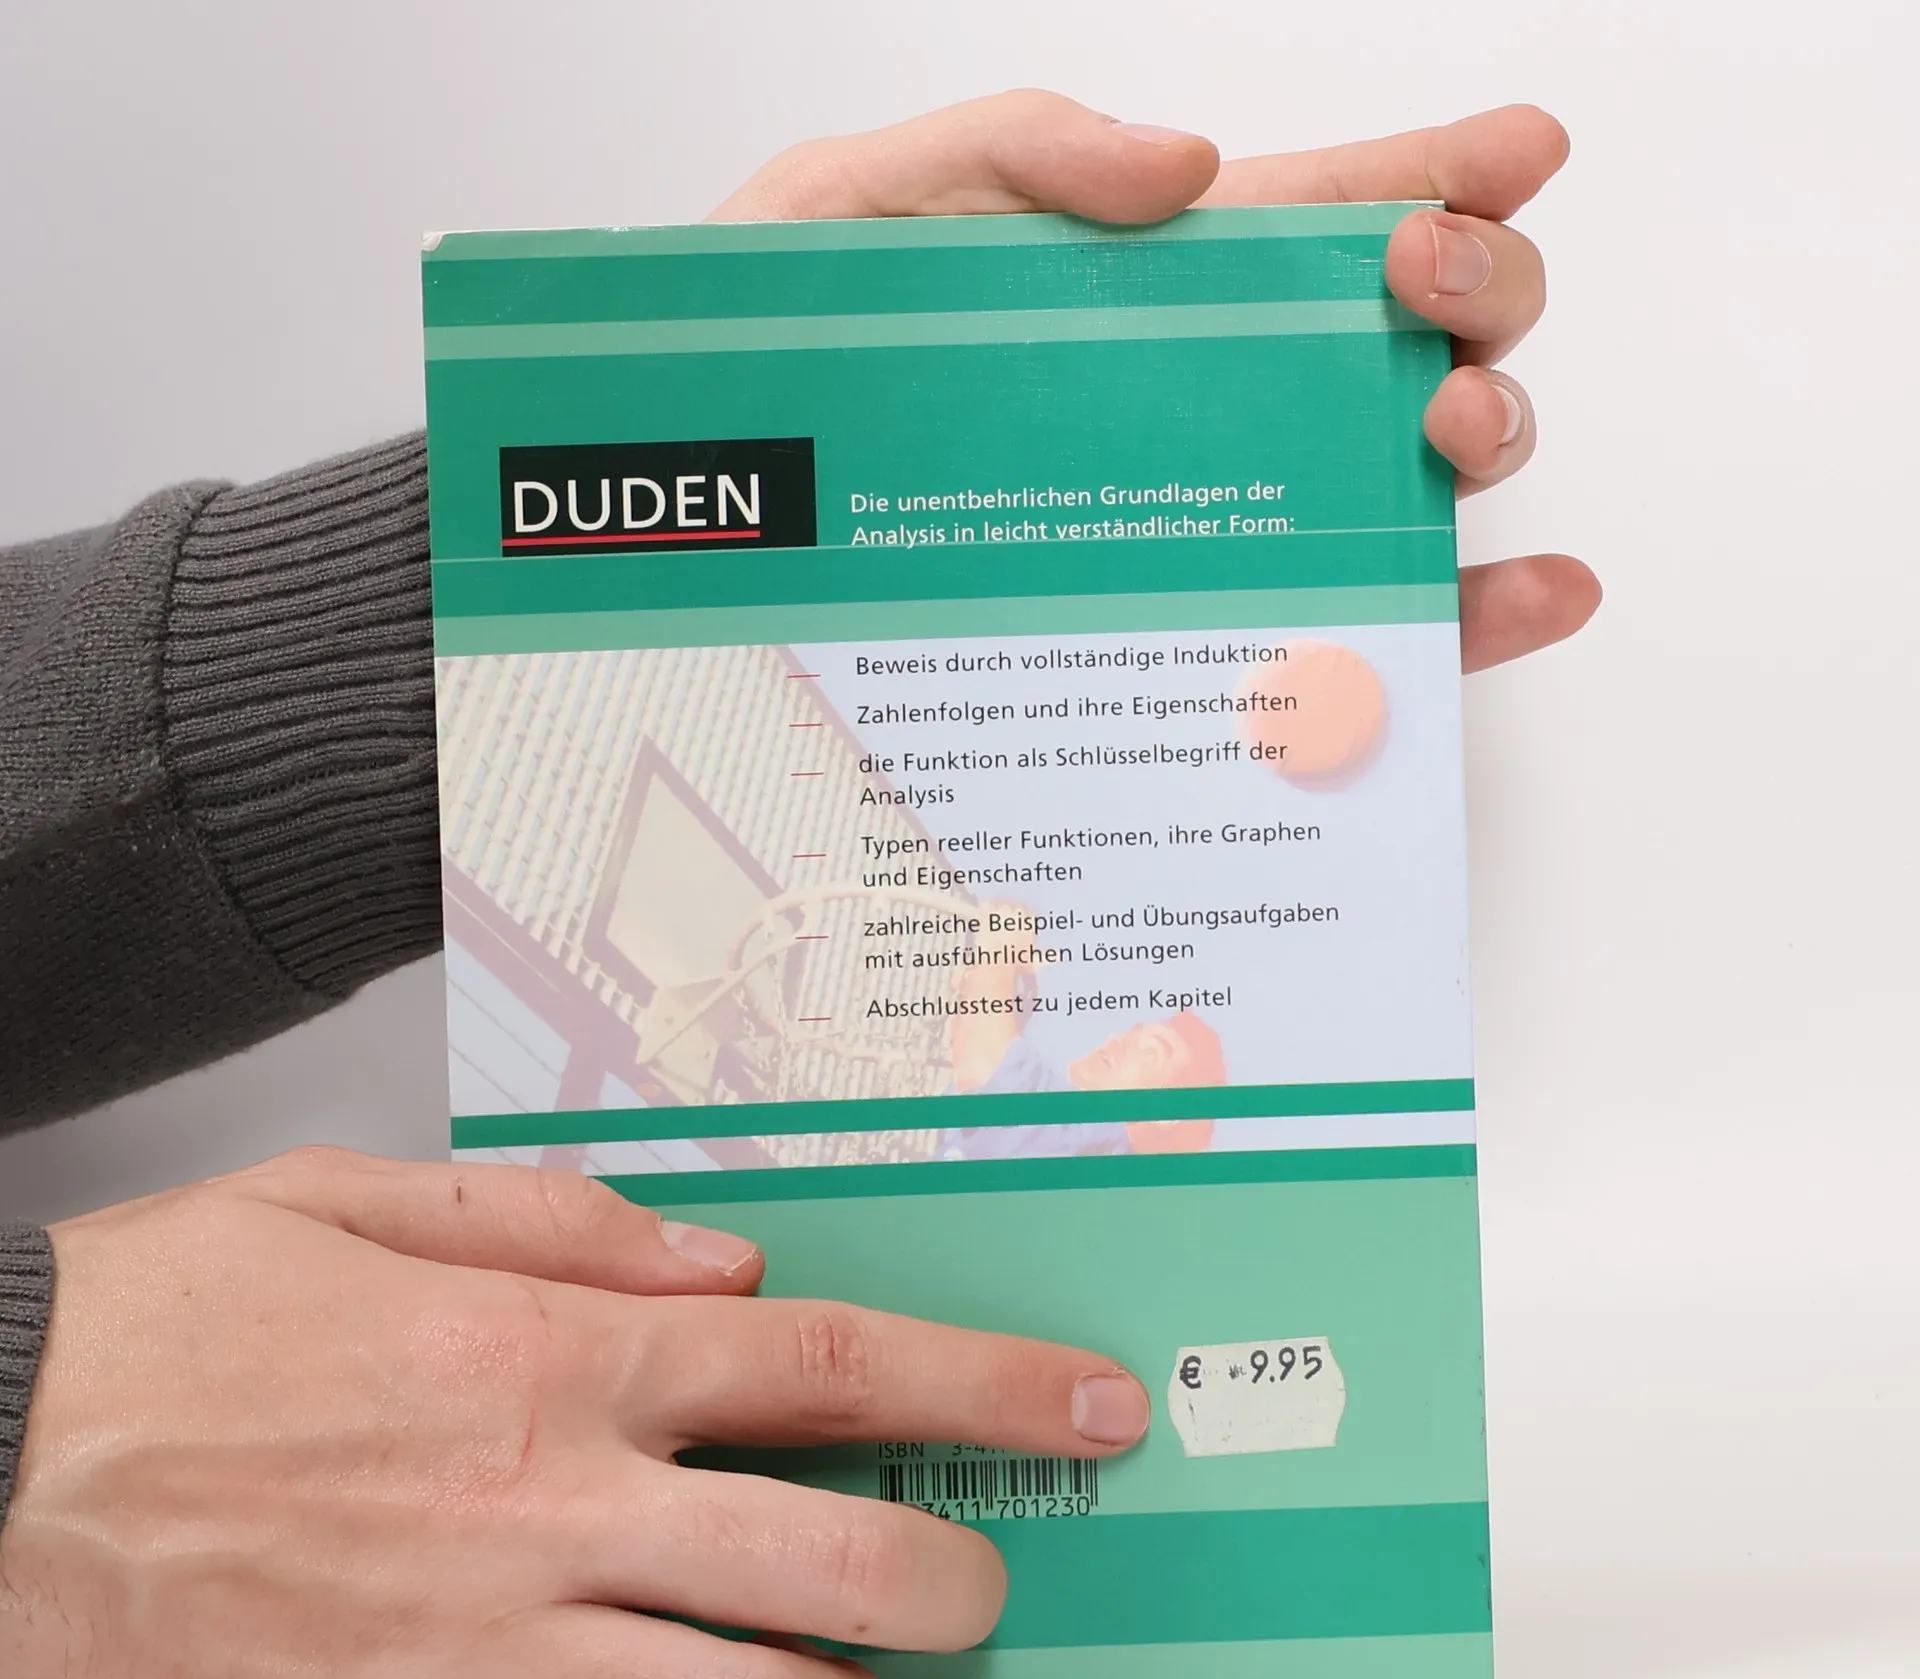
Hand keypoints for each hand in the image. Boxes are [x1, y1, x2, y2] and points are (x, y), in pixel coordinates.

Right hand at [0, 1151, 1147, 1678]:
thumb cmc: (154, 1328)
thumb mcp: (352, 1203)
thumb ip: (557, 1223)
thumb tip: (722, 1260)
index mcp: (547, 1359)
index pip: (826, 1367)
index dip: (983, 1384)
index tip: (1086, 1405)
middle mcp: (542, 1509)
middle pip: (828, 1560)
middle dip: (951, 1577)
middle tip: (982, 1579)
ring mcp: (470, 1656)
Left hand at [713, 90, 1600, 673]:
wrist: (702, 561)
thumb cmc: (767, 385)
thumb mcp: (854, 218)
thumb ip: (1006, 152)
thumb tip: (1189, 170)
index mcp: (1147, 290)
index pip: (1323, 215)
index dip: (1441, 169)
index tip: (1515, 146)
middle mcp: (1218, 410)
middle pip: (1414, 333)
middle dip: (1476, 288)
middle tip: (1425, 288)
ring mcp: (1232, 532)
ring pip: (1416, 474)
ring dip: (1485, 431)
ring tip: (1447, 424)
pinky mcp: (1216, 652)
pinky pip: (1371, 634)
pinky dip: (1475, 615)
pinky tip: (1538, 591)